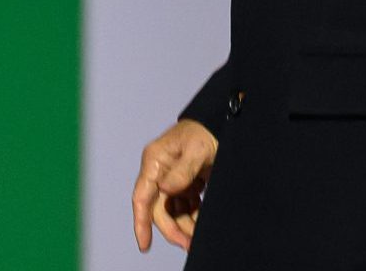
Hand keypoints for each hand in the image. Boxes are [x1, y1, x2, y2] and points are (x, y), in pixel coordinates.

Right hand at [131, 119, 218, 252]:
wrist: (223, 120)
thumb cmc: (207, 130)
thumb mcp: (197, 148)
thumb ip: (183, 170)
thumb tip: (167, 189)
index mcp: (155, 161)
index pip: (142, 197)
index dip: (141, 223)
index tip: (144, 244)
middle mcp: (160, 171)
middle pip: (159, 209)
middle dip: (173, 228)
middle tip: (189, 243)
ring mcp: (172, 177)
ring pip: (172, 210)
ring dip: (184, 224)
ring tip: (197, 237)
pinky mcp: (185, 181)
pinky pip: (185, 204)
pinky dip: (192, 215)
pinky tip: (201, 222)